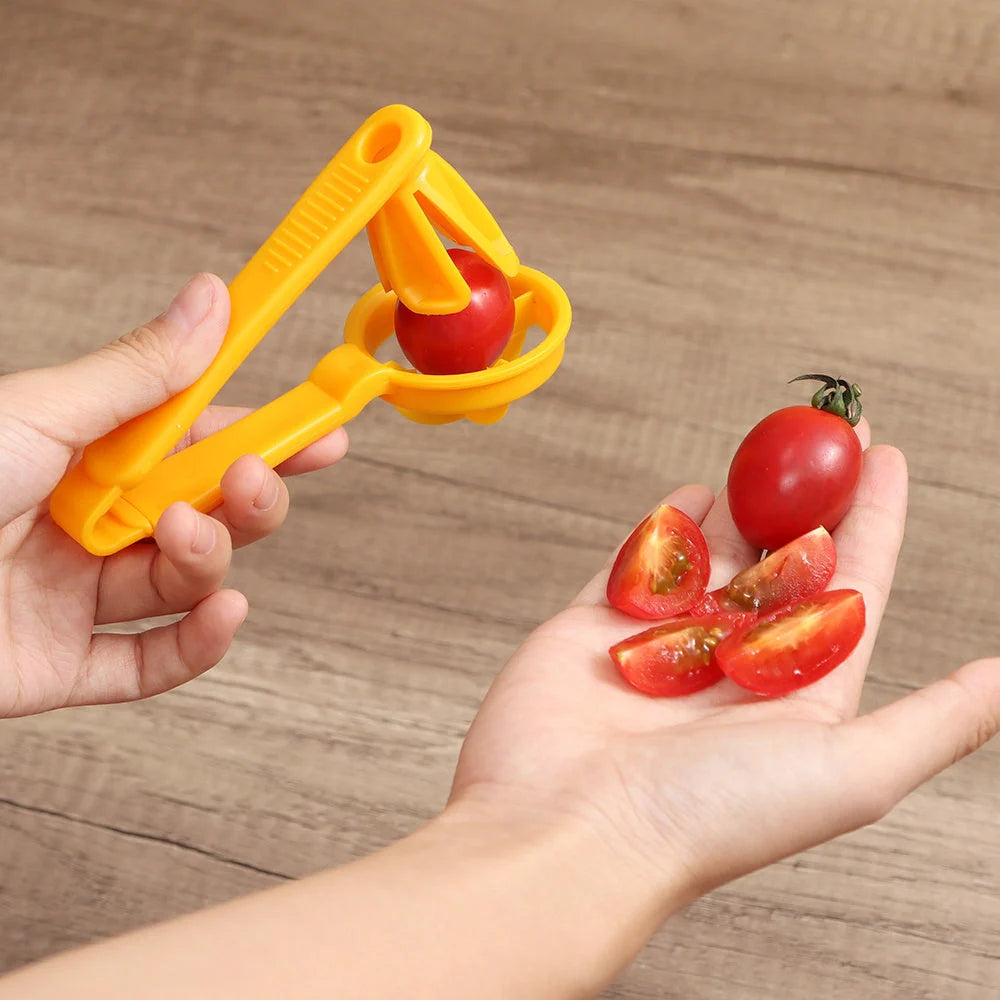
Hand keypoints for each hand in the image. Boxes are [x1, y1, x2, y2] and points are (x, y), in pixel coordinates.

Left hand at [0, 273, 346, 717]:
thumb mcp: (38, 414)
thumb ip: (139, 373)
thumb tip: (211, 299)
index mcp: (78, 454)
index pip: (192, 440)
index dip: (264, 433)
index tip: (323, 426)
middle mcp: (82, 522)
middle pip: (201, 513)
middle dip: (245, 498)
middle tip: (254, 477)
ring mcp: (72, 597)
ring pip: (182, 585)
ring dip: (207, 560)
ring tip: (183, 541)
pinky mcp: (59, 667)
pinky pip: (148, 664)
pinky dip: (196, 646)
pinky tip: (223, 615)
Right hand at [451, 424, 999, 901]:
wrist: (571, 829)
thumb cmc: (710, 815)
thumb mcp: (849, 771)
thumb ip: (932, 721)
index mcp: (798, 689)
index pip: (851, 582)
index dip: (874, 518)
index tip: (887, 457)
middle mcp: (735, 662)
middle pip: (784, 556)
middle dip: (810, 491)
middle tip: (826, 432)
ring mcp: (665, 639)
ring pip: (716, 551)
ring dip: (744, 499)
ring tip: (767, 452)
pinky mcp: (600, 624)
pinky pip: (642, 559)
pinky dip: (668, 524)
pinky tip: (694, 492)